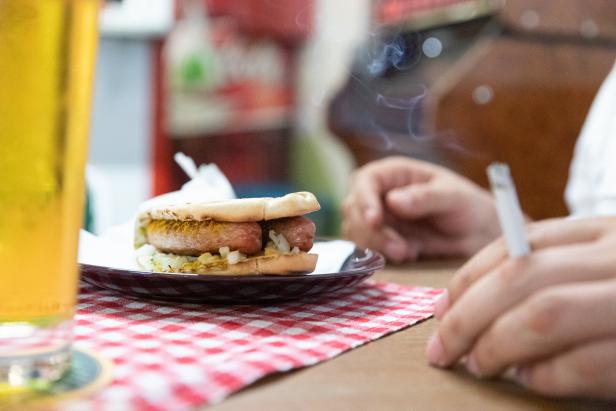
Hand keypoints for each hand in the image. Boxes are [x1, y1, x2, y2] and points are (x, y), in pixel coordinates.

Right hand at [341, 156, 499, 262]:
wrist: (477, 236)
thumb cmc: (467, 206)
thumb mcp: (453, 197)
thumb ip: (424, 197)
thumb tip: (393, 201)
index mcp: (393, 173)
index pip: (366, 181)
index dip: (364, 199)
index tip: (373, 220)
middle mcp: (378, 194)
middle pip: (353, 209)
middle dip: (371, 231)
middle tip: (399, 249)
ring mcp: (376, 220)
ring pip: (356, 232)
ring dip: (376, 246)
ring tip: (408, 253)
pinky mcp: (378, 242)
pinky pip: (366, 250)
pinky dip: (380, 256)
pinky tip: (408, 256)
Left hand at [427, 217, 615, 398]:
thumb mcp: (597, 272)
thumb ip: (546, 275)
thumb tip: (458, 307)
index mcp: (602, 233)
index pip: (518, 243)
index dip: (469, 276)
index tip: (441, 308)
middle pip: (518, 276)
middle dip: (466, 317)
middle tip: (440, 349)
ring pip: (541, 316)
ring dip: (495, 346)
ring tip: (476, 365)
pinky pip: (579, 365)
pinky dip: (542, 376)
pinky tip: (528, 379)